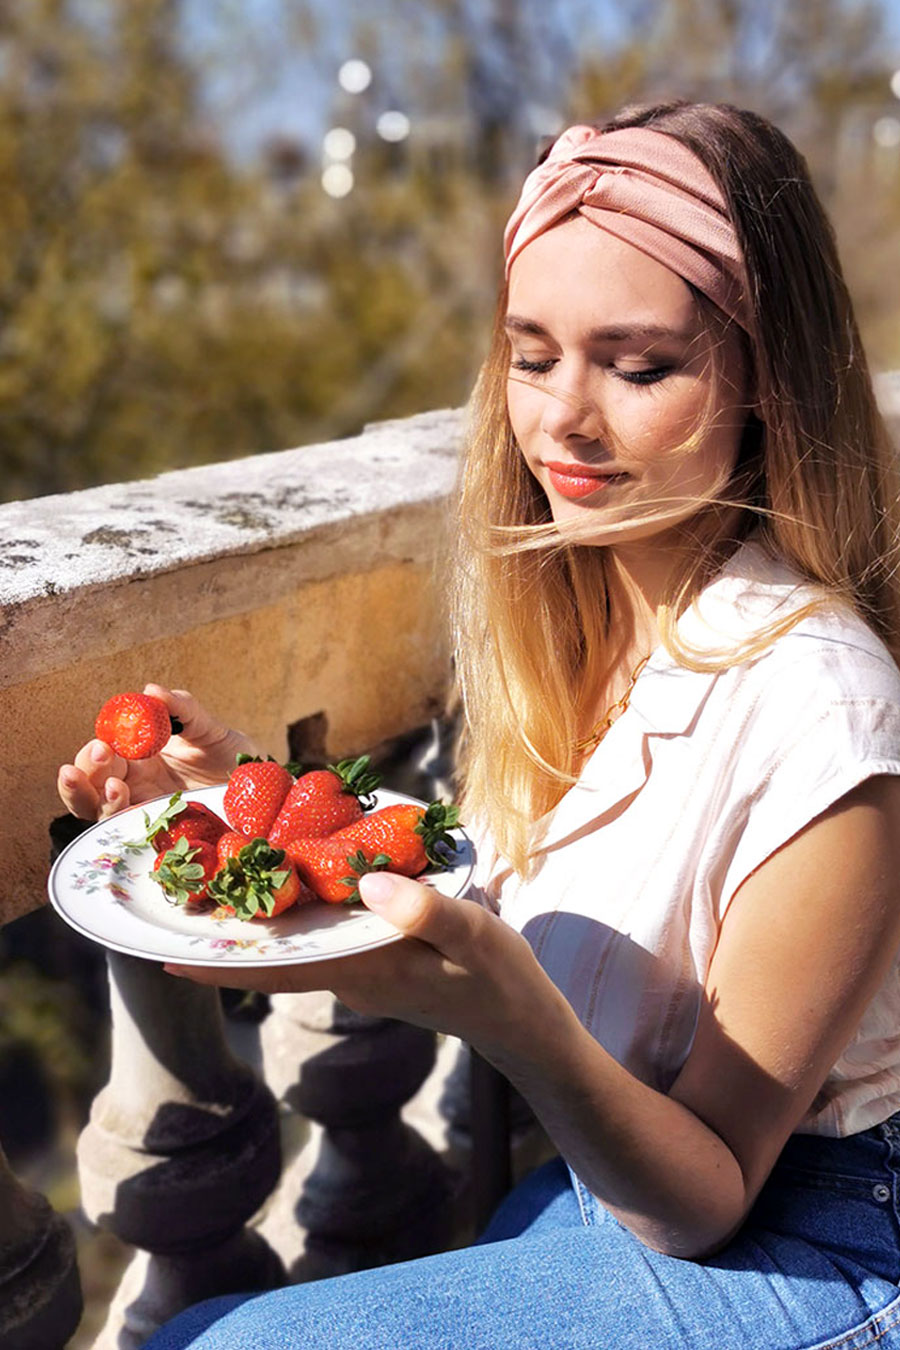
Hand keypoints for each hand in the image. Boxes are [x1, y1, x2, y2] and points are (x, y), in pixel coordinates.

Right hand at [57, 683, 262, 820]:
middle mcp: (135, 785)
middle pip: (90, 788)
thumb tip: (151, 690)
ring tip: (117, 788)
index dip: (91, 755)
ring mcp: (148, 810)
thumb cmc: (228, 753)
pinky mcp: (164, 831)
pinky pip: (136, 833)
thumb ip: (182, 708)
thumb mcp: (207, 727)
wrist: (259, 783)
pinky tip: (135, 814)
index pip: (98, 758)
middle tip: (103, 758)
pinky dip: (130, 825)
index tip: (103, 745)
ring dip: (101, 801)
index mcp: (136, 758)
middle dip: (85, 777)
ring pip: (104, 814)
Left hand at [165, 871, 549, 1057]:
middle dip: (230, 929)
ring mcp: (362, 970)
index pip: (277, 969)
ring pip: (300, 942)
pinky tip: (302, 875)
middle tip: (185, 890)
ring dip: (264, 915)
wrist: (522, 1024)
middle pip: (277, 952)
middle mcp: (350, 974)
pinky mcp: (377, 961)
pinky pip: (327, 935)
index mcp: (363, 970)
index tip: (166, 957)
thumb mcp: (475, 936)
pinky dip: (306, 908)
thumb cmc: (500, 981)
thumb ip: (427, 911)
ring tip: (226, 873)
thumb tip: (370, 882)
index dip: (220, 965)